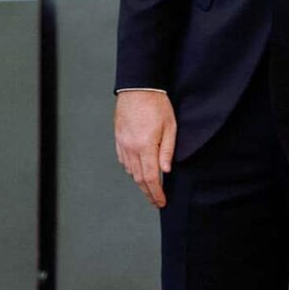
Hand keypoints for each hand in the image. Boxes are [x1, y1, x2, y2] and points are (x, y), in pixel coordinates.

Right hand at [115, 91, 176, 209]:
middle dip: (148, 192)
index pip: (151, 178)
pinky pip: (123, 159)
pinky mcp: (119, 138)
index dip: (156, 193)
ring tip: (150, 187)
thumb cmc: (157, 104)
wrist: (138, 87)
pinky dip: (131, 168)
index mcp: (145, 146)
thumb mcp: (170, 126)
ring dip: (140, 181)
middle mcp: (131, 148)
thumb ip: (168, 150)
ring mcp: (123, 143)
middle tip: (156, 201)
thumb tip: (166, 170)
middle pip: (139, 178)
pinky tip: (137, 169)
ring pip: (130, 170)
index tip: (161, 202)